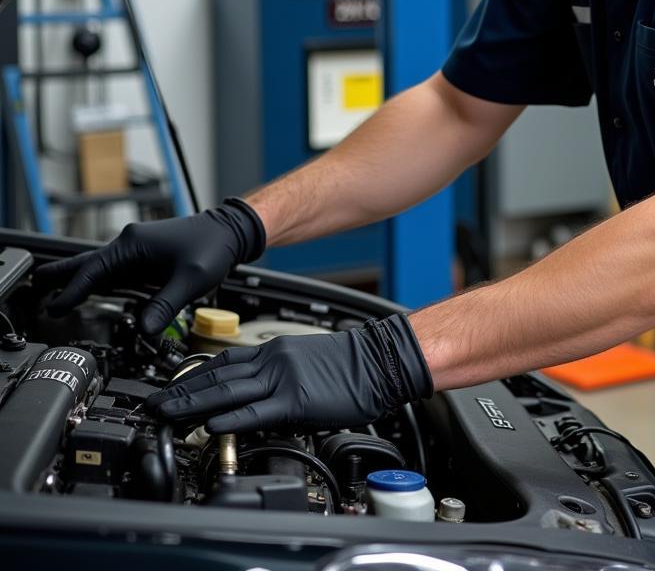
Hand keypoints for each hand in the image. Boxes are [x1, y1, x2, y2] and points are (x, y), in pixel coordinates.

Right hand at [35, 198, 265, 334]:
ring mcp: (139, 249)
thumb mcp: (190, 279)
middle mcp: (131, 243)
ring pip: (102, 267)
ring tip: (56, 290)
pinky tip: (93, 290)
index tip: (54, 306)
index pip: (94, 271)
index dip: (72, 291)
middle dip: (63, 274)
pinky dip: (102, 280)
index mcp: (134, 244)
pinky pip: (118, 270)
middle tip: (37, 282)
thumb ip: (165, 305)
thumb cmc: (213, 246)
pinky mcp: (149, 257)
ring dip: (81, 279)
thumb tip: (146, 331)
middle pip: (88, 262)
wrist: (231, 231)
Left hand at [145, 312, 432, 432]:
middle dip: (181, 391)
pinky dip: (230, 419)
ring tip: (166, 415)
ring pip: (228, 392)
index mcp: (275, 350)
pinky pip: (256, 411)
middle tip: (153, 403)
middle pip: (217, 375)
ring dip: (193, 404)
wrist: (379, 360)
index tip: (171, 385)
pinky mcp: (296, 400)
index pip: (224, 360)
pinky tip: (210, 426)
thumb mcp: (306, 361)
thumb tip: (258, 396)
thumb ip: (278, 375)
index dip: (193, 374)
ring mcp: (283, 379)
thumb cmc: (351, 363)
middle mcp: (273, 359)